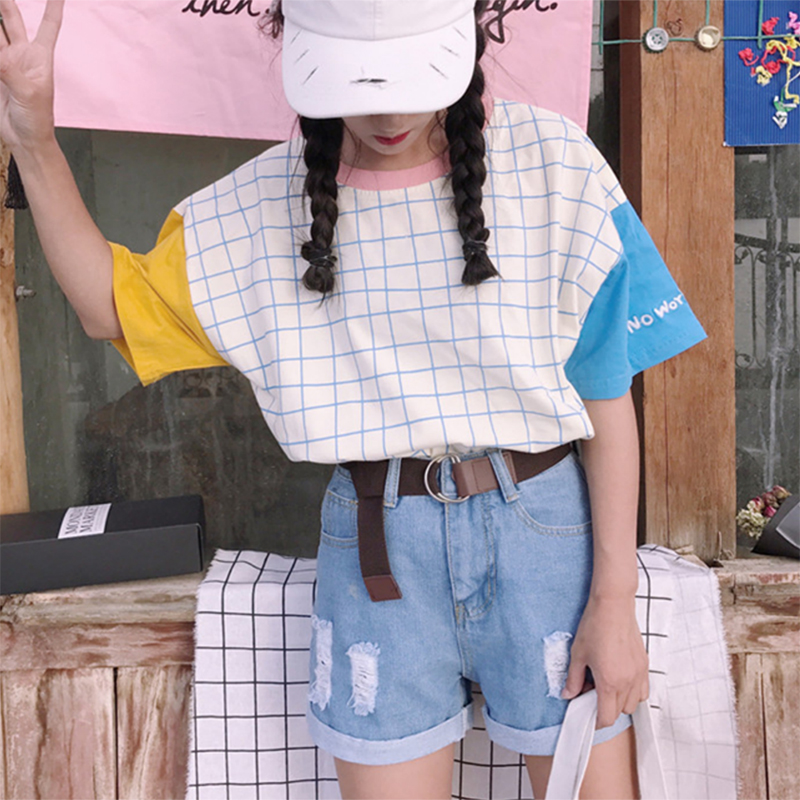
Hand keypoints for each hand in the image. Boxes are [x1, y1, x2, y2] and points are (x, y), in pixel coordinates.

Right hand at [0, 0, 63, 151]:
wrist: (24, 139)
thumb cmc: (37, 120)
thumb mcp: (29, 94)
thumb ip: (12, 73)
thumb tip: (0, 59)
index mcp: (39, 57)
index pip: (48, 26)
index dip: (53, 7)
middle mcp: (21, 55)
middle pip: (12, 19)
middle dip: (5, 3)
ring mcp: (4, 62)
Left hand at [561, 595, 648, 727]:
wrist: (613, 605)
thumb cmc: (594, 626)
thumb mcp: (578, 654)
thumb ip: (574, 679)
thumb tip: (568, 694)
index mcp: (609, 682)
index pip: (607, 717)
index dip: (596, 721)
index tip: (588, 716)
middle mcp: (628, 682)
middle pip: (620, 712)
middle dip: (606, 709)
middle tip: (592, 693)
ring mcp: (639, 674)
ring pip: (634, 703)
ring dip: (620, 701)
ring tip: (606, 685)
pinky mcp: (645, 664)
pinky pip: (643, 689)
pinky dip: (633, 692)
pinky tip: (620, 678)